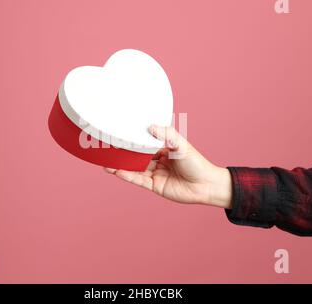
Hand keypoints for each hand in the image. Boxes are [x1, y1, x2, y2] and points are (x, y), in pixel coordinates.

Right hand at [104, 125, 232, 208]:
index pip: (145, 143)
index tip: (120, 134)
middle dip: (123, 154)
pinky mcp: (155, 186)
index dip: (133, 140)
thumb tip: (150, 126)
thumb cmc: (196, 162)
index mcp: (164, 149)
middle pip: (137, 157)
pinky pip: (138, 180)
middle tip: (107, 148)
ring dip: (121, 166)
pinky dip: (128, 176)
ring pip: (135, 169)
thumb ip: (166, 134)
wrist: (206, 185)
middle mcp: (158, 162)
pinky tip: (117, 171)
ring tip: (106, 162)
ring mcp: (156, 174)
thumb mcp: (180, 144)